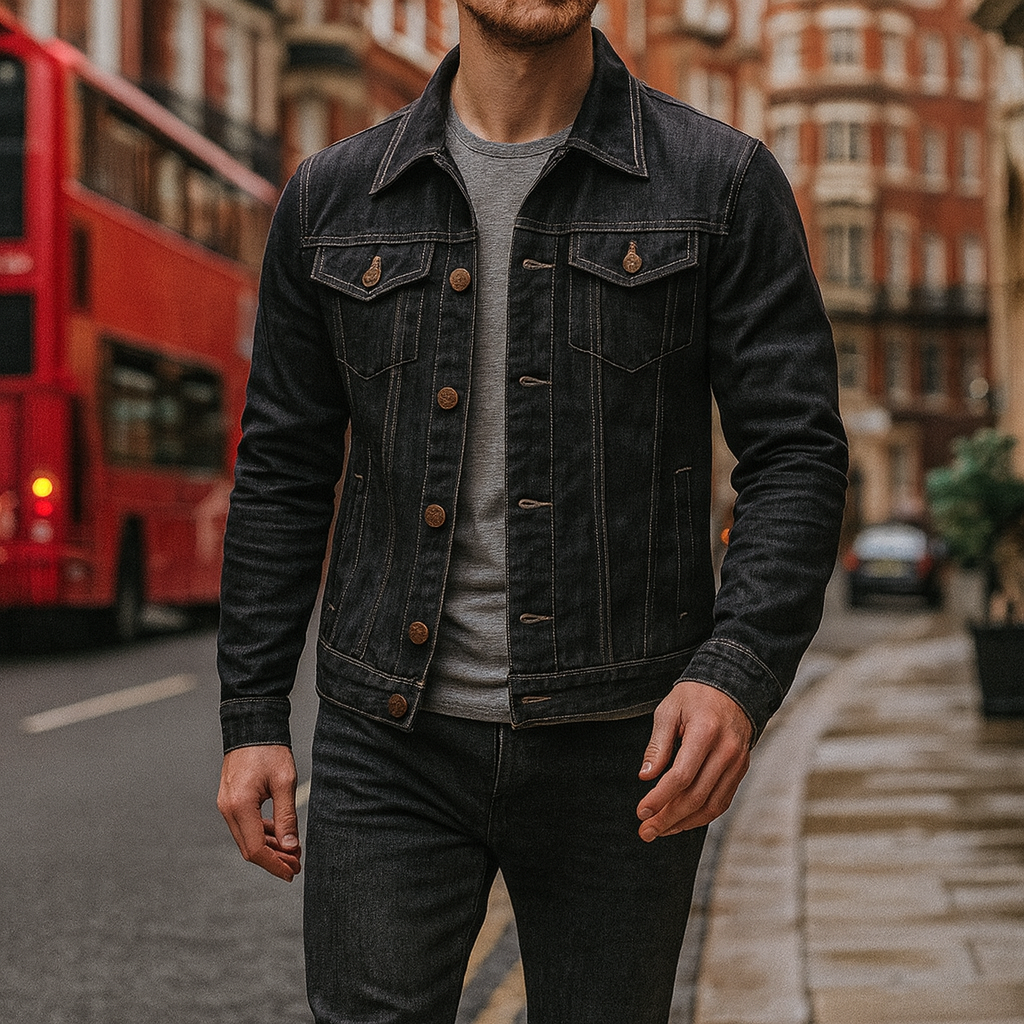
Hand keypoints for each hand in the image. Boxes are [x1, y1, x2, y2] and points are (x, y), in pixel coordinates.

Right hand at [218, 744, 302, 880]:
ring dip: (268, 847)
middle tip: (295, 865)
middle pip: (249, 847)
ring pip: (247, 837)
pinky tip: (278, 835)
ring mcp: (226, 805)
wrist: (252, 726)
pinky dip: (261, 833)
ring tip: (292, 852)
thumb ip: (286, 816)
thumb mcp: (285, 782)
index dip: (274, 865)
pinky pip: (244, 825)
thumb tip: (290, 847)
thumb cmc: (270, 750)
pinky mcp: (230, 800)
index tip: (291, 872)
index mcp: (240, 806)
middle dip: (273, 860)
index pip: (256, 848)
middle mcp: (228, 809)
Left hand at [636, 681, 752, 840]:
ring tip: (660, 831)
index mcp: (705, 732)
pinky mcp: (741, 770)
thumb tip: (645, 778)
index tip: (641, 812)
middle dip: (668, 818)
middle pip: (696, 796)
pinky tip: (681, 821)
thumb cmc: (695, 697)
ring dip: (683, 823)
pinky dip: (701, 816)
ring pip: (711, 805)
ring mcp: (737, 762)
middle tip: (646, 832)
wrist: (733, 687)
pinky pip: (722, 801)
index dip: (660, 797)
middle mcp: (726, 750)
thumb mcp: (669, 710)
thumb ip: (657, 745)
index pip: (681, 776)